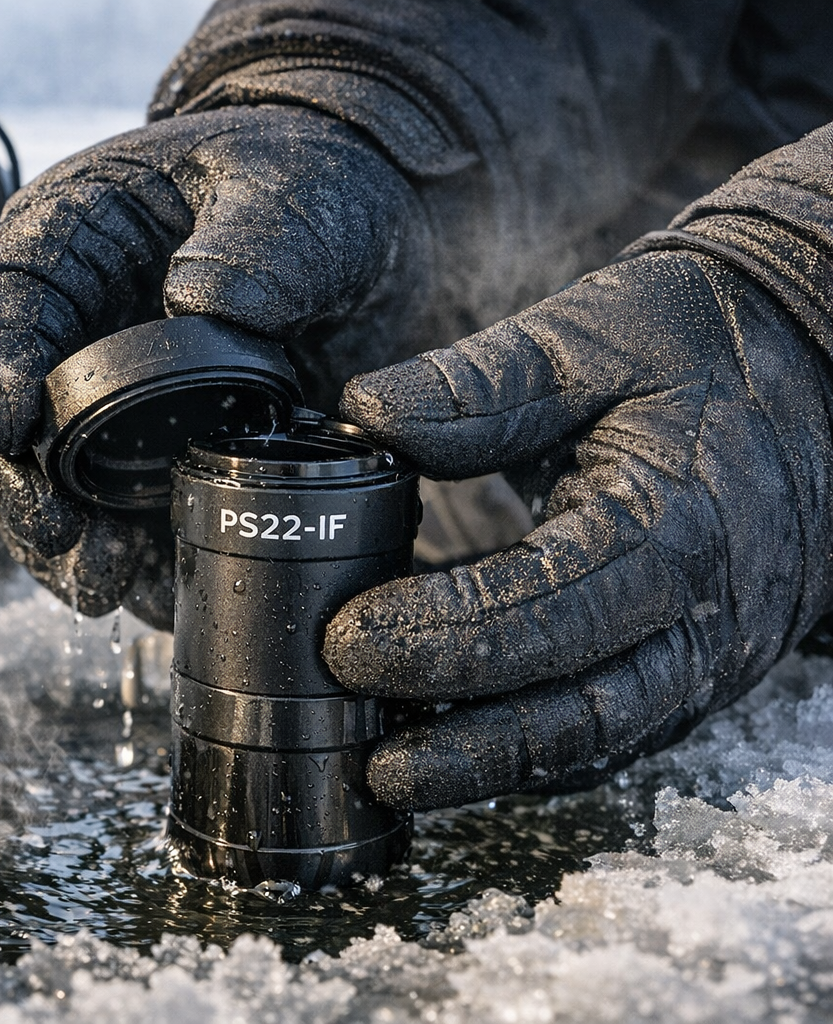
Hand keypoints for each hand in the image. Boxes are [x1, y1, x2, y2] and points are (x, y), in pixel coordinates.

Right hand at [0, 106, 423, 625]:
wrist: (369, 220)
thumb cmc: (305, 176)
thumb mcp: (286, 181)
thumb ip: (252, 236)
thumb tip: (199, 303)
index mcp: (73, 236)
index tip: (16, 424)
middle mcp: (71, 324)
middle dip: (14, 482)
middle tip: (54, 533)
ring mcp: (105, 396)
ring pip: (44, 482)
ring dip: (60, 541)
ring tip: (101, 580)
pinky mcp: (151, 451)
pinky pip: (116, 517)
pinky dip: (125, 559)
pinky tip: (149, 586)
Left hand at [326, 248, 832, 809]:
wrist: (821, 367)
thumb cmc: (703, 345)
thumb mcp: (591, 336)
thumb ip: (480, 384)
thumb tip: (369, 411)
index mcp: (675, 523)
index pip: (544, 605)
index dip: (440, 632)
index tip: (347, 636)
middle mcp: (707, 612)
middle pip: (579, 713)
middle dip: (465, 746)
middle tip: (370, 756)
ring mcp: (714, 652)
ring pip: (599, 740)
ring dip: (495, 766)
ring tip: (395, 770)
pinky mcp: (703, 667)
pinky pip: (619, 730)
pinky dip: (537, 749)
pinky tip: (458, 747)